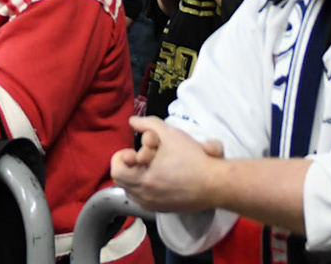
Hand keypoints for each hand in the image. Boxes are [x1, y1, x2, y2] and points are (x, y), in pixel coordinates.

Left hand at [111, 116, 226, 213]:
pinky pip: (144, 199)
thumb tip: (132, 121)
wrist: (214, 183)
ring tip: (152, 167)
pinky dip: (145, 188)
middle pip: (122, 181)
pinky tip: (161, 178)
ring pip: (132, 191)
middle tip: (143, 157)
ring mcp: (153, 205)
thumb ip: (147, 123)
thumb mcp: (169, 133)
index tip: (136, 150)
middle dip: (128, 166)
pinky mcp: (163, 210)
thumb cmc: (192, 157)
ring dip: (136, 177)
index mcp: (142, 179)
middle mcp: (144, 196)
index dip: (122, 157)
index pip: (116, 171)